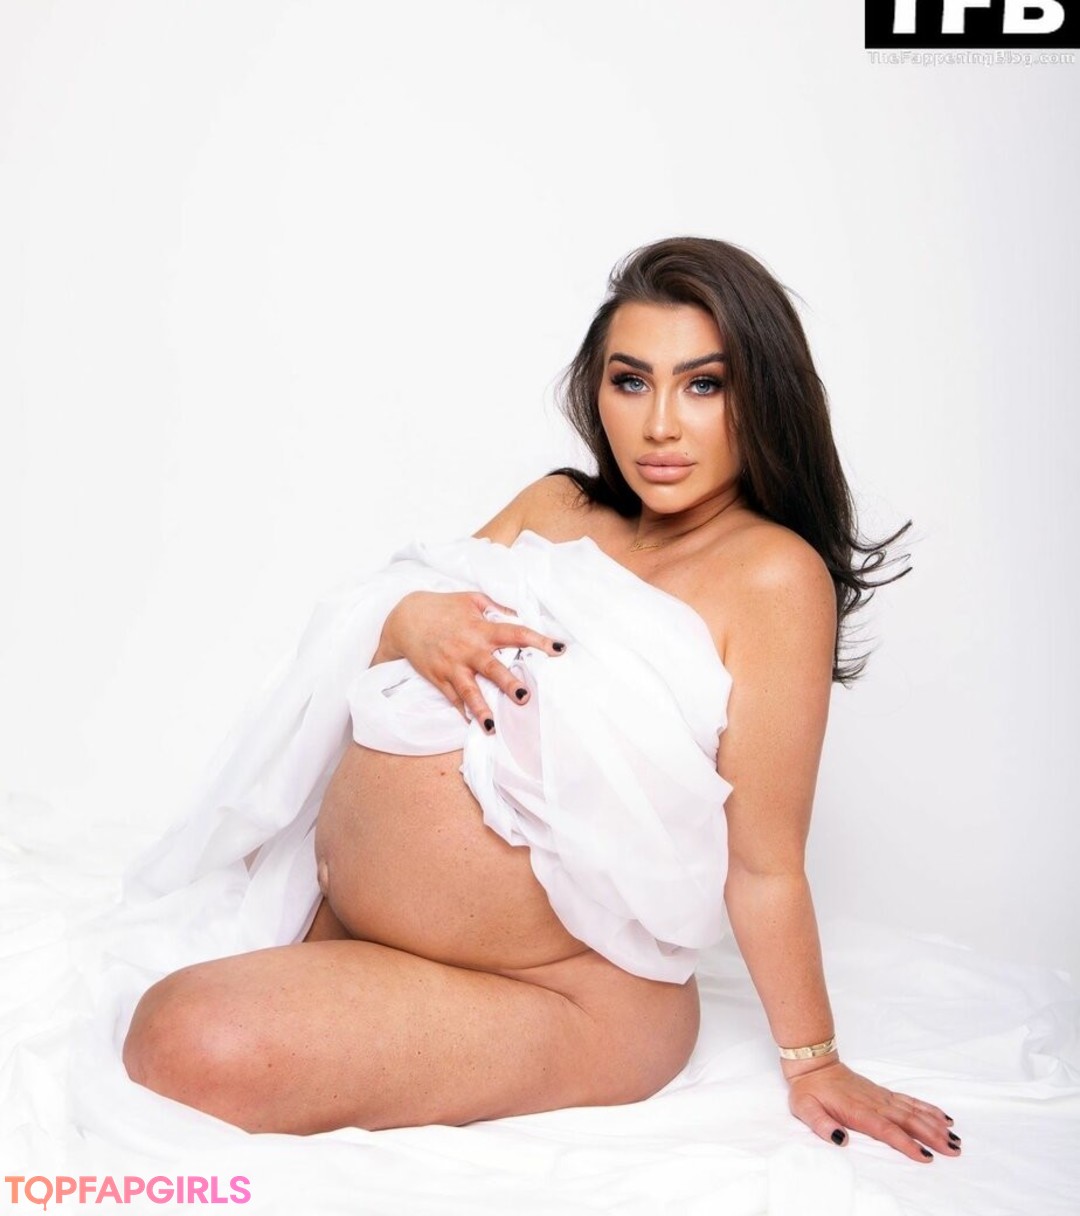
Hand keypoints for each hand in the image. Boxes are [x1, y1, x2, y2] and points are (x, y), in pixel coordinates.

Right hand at [377, 591, 566, 729]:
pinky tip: (472, 724)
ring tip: (492, 726)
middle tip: (524, 697)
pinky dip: (462, 711)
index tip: (559, 649)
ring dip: (481, 708)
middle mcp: (467, 649)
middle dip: (508, 683)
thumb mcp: (472, 599)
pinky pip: (452, 697)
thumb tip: (521, 614)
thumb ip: (498, 607)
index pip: (515, 633)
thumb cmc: (442, 607)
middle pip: (491, 668)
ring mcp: (451, 666)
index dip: (538, 640)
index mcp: (481, 628)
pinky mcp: (438, 677)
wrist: (404, 618)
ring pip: (468, 690)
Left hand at [786, 1060, 959, 1162]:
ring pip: (913, 1111)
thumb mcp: (805, 1109)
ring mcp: (881, 1097)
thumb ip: (821, 1124)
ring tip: (955, 1139)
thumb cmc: (809, 1091)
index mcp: (858, 1110)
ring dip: (935, 1125)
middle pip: (908, 1121)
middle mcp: (875, 1103)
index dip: (906, 1143)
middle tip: (954, 1151)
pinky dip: (928, 1109)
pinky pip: (909, 1101)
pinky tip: (943, 1118)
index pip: (887, 1130)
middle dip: (932, 1136)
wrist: (813, 1065)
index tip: (926, 1156)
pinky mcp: (883, 1094)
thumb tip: (839, 1139)